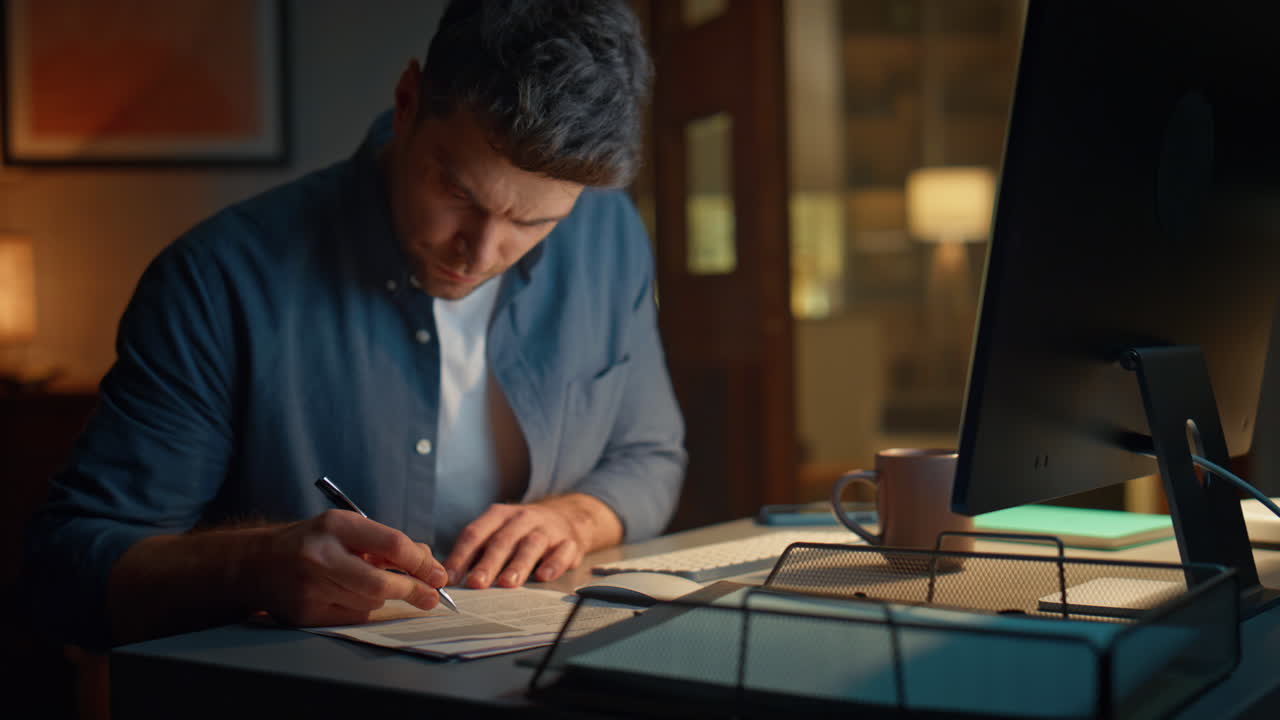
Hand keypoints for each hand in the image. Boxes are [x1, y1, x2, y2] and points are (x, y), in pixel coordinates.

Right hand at [251, 510, 448, 626]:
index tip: (438, 574)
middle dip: (412, 591)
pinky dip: (361, 607)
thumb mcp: (348, 528)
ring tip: (376, 585)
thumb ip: (386, 542)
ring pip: (369, 602)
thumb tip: (429, 563)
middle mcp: (321, 556)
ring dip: (384, 598)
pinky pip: (352, 616)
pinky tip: (348, 596)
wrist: (259, 563)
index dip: (422, 562)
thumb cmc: (314, 542)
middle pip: (381, 583)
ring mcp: (310, 588)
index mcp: (336, 526)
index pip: (392, 544)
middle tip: (431, 597)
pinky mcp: (305, 614)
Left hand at [444, 493, 621, 588]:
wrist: (568, 517)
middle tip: (476, 584)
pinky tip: (543, 577)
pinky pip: (562, 552)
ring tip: (507, 584)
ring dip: (518, 565)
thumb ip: (476, 552)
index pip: (475, 534)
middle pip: (502, 541)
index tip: (450, 578)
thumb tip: (447, 578)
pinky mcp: (568, 542)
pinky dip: (553, 564)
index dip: (461, 556)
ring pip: (531, 545)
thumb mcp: (498, 531)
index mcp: (499, 515)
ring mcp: (547, 529)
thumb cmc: (522, 531)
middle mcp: (522, 518)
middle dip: (488, 563)